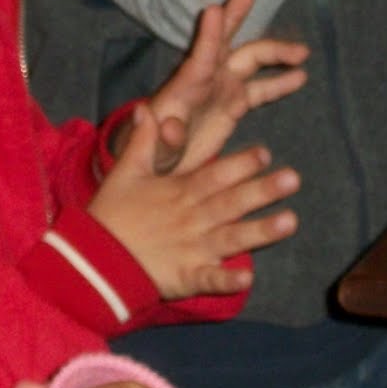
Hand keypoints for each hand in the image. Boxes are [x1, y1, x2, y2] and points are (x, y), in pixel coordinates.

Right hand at [89, 105, 298, 298]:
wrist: (92, 259)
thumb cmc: (111, 214)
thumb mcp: (124, 172)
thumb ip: (143, 141)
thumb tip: (146, 107)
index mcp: (178, 191)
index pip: (214, 174)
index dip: (240, 162)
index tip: (266, 151)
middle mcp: (191, 218)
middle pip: (231, 202)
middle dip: (262, 190)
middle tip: (294, 178)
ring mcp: (191, 249)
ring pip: (231, 238)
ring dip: (260, 231)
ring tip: (290, 222)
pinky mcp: (185, 278)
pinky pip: (209, 279)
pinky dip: (227, 280)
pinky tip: (248, 278)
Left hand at [143, 0, 308, 175]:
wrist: (162, 163)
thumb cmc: (153, 154)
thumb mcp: (157, 152)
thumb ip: (163, 141)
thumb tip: (169, 127)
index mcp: (186, 88)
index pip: (199, 57)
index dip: (207, 35)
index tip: (213, 9)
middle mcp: (206, 79)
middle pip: (225, 42)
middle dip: (235, 17)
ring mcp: (221, 87)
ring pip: (251, 60)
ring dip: (275, 52)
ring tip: (303, 51)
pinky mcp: (233, 103)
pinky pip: (261, 88)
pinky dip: (280, 81)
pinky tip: (302, 75)